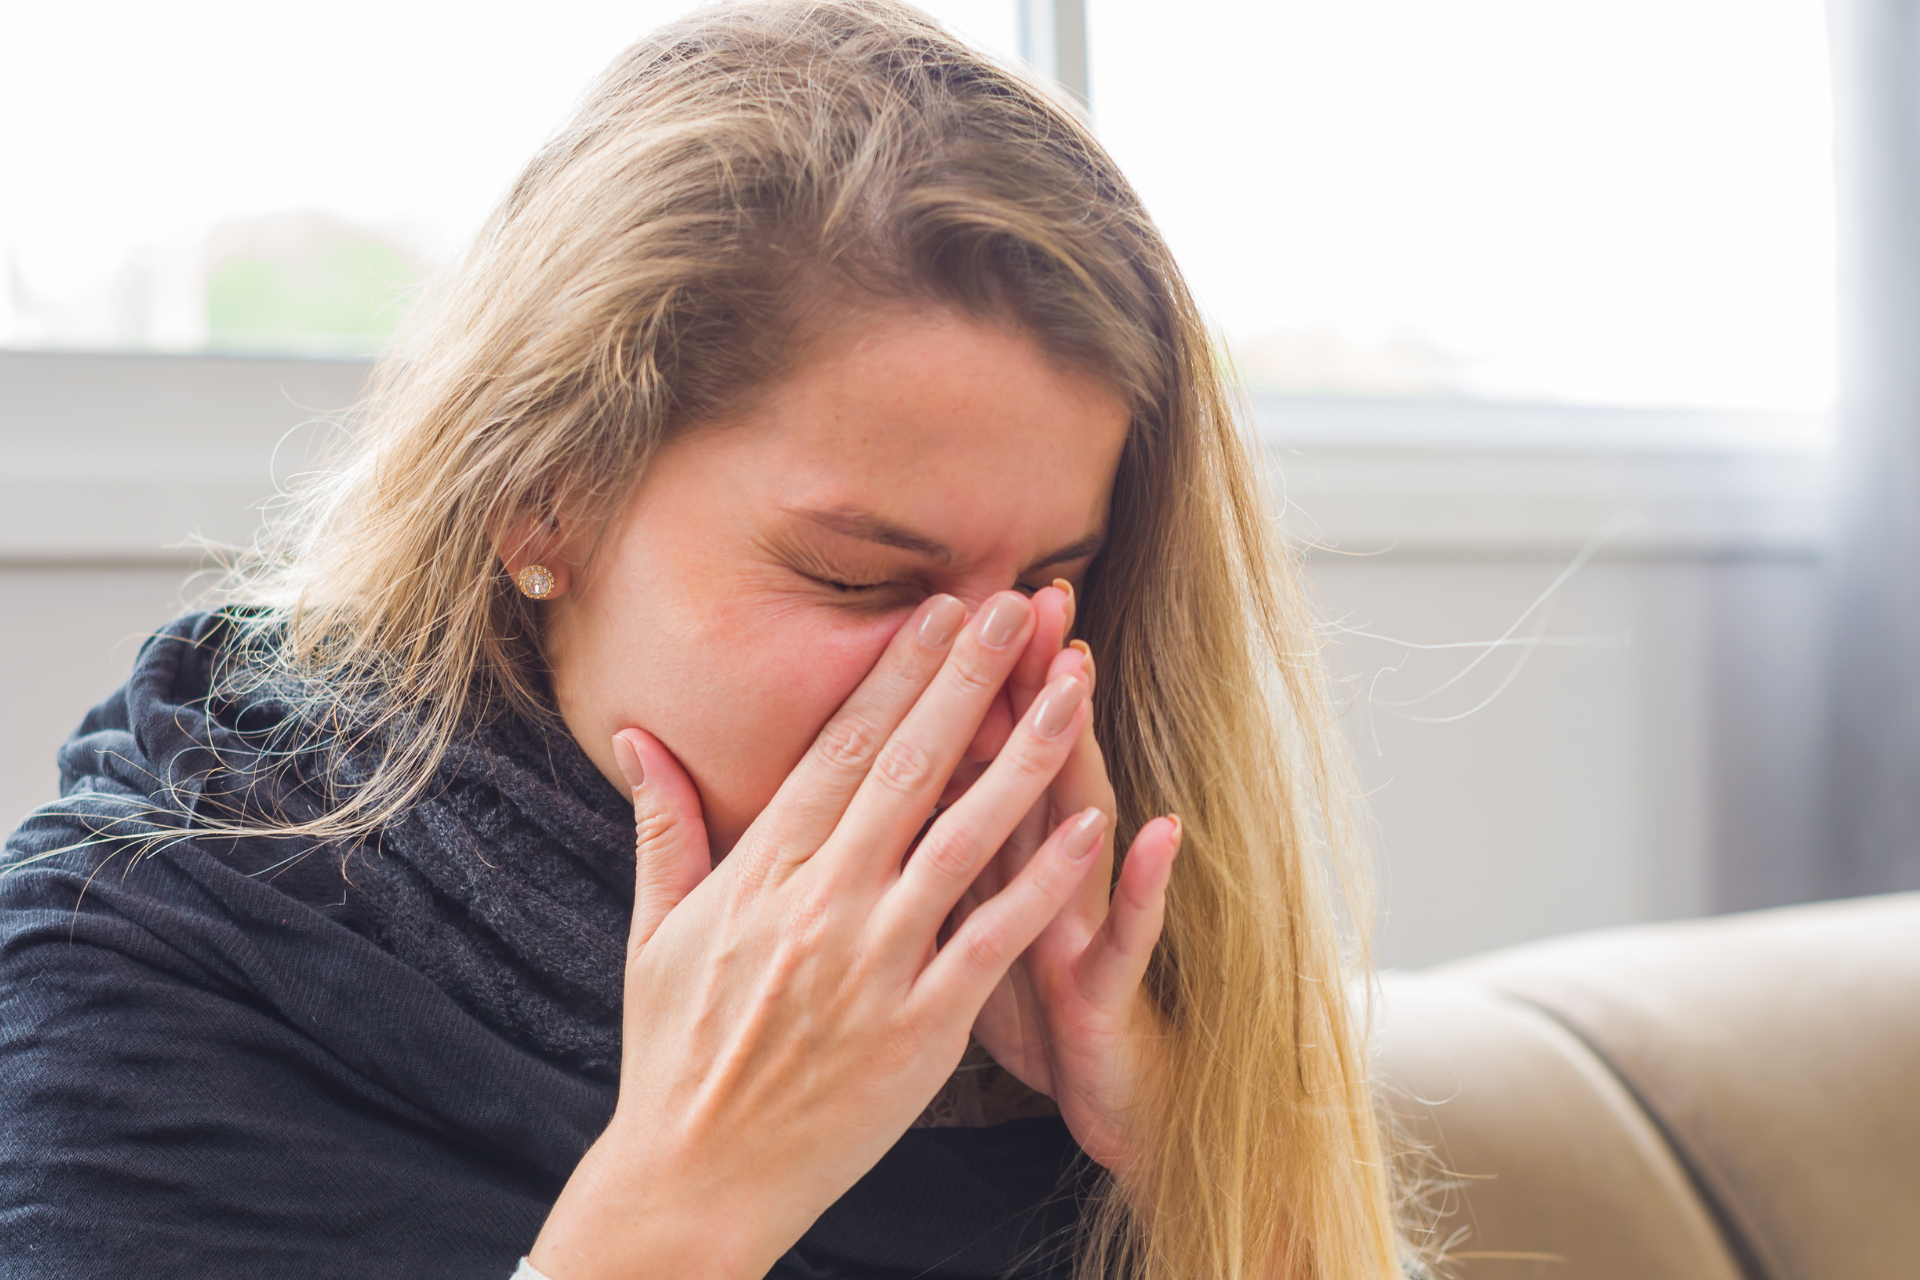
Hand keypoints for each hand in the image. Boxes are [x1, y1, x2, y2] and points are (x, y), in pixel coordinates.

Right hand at [530, 591, 1103, 1279]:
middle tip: (1018, 605)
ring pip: (962, 837)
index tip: (942, 611)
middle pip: (907, 769)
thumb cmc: (674, 1051)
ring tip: (1073, 686)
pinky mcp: (920, 1029)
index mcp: (761, 873)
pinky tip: (1091, 825)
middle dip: (968, 679)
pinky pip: (993, 940)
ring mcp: (873, 964)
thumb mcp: (653, 932)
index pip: (839, 749)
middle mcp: (820, 904)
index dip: (897, 673)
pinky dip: (1042, 881)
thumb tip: (637, 737)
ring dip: (1024, 755)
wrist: (694, 1178)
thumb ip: (661, 826)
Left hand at [960, 583, 1181, 1177]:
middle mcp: (1036, 877)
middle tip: (1021, 594)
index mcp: (979, 864)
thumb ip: (930, 857)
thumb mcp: (962, 932)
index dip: (952, 689)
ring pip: (1078, 829)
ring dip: (1077, 753)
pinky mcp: (1108, 991)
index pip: (962, 761)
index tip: (938, 600)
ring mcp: (1078, 927)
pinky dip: (1142, 887)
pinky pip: (1127, 936)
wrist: (1100, 1103)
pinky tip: (1158, 833)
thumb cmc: (1024, 1014)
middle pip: (1022, 768)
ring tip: (1076, 676)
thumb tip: (875, 796)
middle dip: (1017, 682)